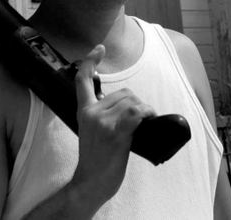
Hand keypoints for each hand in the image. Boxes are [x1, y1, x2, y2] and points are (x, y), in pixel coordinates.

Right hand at [67, 45, 155, 211]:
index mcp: (83, 111)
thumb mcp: (92, 131)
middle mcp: (92, 113)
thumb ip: (102, 115)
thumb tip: (125, 105)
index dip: (89, 62)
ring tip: (142, 125)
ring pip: (133, 101)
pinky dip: (147, 114)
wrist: (90, 183)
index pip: (82, 80)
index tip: (98, 48)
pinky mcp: (115, 132)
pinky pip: (138, 112)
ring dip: (144, 110)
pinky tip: (147, 122)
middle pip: (123, 93)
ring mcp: (103, 122)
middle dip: (136, 103)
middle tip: (137, 122)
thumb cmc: (96, 160)